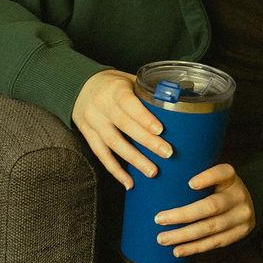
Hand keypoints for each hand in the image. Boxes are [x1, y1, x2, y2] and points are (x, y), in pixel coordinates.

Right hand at [72, 69, 170, 187]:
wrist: (80, 87)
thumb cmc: (113, 84)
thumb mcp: (129, 80)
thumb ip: (148, 93)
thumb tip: (182, 104)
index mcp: (113, 89)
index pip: (128, 103)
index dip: (143, 117)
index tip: (160, 130)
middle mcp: (100, 107)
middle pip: (123, 126)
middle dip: (146, 141)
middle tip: (167, 153)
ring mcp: (92, 122)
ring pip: (113, 143)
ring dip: (133, 159)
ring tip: (152, 172)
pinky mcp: (87, 135)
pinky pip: (101, 155)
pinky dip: (115, 170)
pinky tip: (129, 182)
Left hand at [153, 162, 253, 256]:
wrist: (245, 203)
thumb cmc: (215, 187)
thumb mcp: (209, 176)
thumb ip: (189, 174)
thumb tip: (151, 178)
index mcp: (230, 177)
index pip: (222, 173)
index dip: (207, 178)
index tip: (190, 184)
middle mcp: (239, 195)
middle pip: (211, 206)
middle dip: (183, 215)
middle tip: (158, 219)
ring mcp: (242, 216)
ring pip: (211, 227)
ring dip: (184, 235)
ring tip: (162, 239)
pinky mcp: (240, 232)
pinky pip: (216, 242)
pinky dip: (195, 248)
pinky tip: (178, 251)